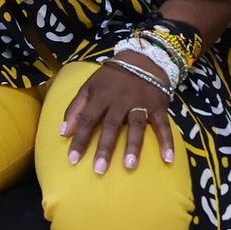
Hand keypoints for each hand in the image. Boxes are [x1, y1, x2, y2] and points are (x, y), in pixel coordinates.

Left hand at [59, 56, 174, 172]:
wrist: (142, 59)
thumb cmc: (110, 78)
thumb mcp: (88, 86)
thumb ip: (75, 109)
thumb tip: (62, 133)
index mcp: (100, 96)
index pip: (87, 120)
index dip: (80, 139)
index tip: (73, 160)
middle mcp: (120, 100)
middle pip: (111, 126)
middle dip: (105, 148)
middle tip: (99, 170)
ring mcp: (140, 104)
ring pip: (136, 125)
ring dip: (133, 146)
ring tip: (129, 166)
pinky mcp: (158, 107)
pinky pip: (163, 126)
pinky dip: (167, 141)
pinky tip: (168, 159)